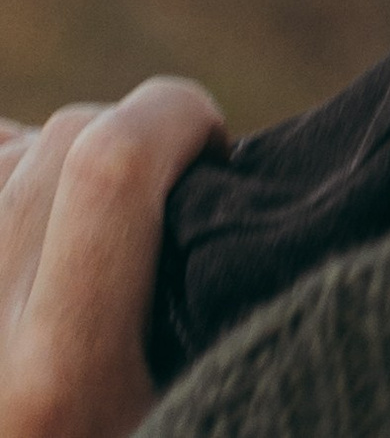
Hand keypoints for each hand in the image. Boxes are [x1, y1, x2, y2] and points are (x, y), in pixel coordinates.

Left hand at [0, 80, 225, 437]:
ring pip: (9, 149)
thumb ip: (213, 303)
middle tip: (163, 211)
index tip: (216, 153)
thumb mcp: (195, 394)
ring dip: (54, 165)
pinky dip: (6, 174)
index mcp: (61, 385)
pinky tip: (24, 243)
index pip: (107, 165)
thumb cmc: (153, 429)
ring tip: (82, 243)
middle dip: (132, 142)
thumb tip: (234, 176)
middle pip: (68, 141)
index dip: (176, 116)